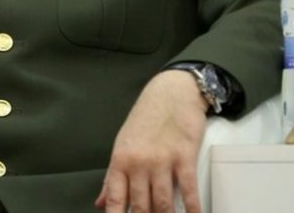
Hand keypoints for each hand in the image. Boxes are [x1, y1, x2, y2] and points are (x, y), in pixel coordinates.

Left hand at [95, 70, 208, 212]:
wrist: (171, 92)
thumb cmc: (147, 117)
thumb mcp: (123, 144)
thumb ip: (112, 177)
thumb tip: (101, 203)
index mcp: (121, 160)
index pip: (115, 199)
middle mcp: (139, 163)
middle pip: (141, 207)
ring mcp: (162, 161)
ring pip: (163, 204)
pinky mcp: (184, 157)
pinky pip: (188, 190)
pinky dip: (192, 208)